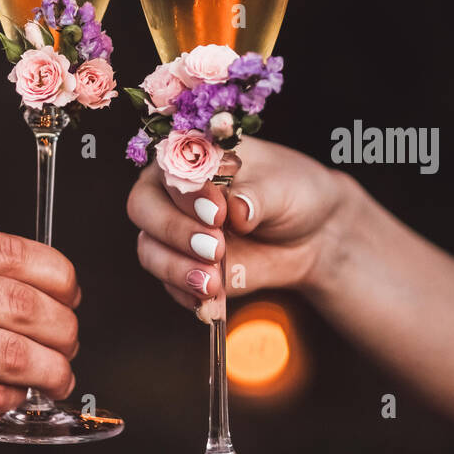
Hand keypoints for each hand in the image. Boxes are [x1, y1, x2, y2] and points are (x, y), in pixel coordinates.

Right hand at [127, 137, 346, 315]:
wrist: (310, 235)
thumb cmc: (291, 193)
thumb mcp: (283, 187)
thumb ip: (257, 195)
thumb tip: (238, 209)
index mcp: (192, 152)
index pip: (170, 164)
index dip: (187, 190)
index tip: (219, 212)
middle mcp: (171, 188)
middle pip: (143, 206)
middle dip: (175, 230)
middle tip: (215, 248)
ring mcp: (171, 229)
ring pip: (149, 248)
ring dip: (177, 268)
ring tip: (214, 284)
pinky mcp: (181, 265)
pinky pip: (168, 283)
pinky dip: (187, 294)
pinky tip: (212, 301)